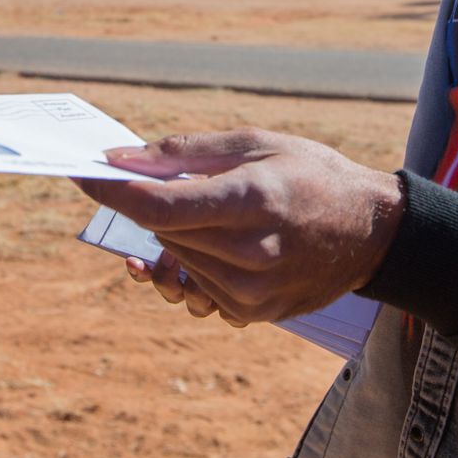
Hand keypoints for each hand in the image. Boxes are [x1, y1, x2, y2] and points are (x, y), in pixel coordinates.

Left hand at [77, 128, 404, 324]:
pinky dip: (197, 264)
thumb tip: (120, 158)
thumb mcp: (256, 143)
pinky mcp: (254, 314)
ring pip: (176, 262)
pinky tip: (221, 245)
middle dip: (151, 207)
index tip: (84, 175)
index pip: (160, 207)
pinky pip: (198, 290)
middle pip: (163, 234)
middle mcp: (251, 253)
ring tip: (212, 213)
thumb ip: (185, 151)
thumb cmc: (312, 174)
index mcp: (253, 200)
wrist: (373, 233)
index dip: (113, 192)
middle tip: (163, 182)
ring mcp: (253, 292)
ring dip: (177, 236)